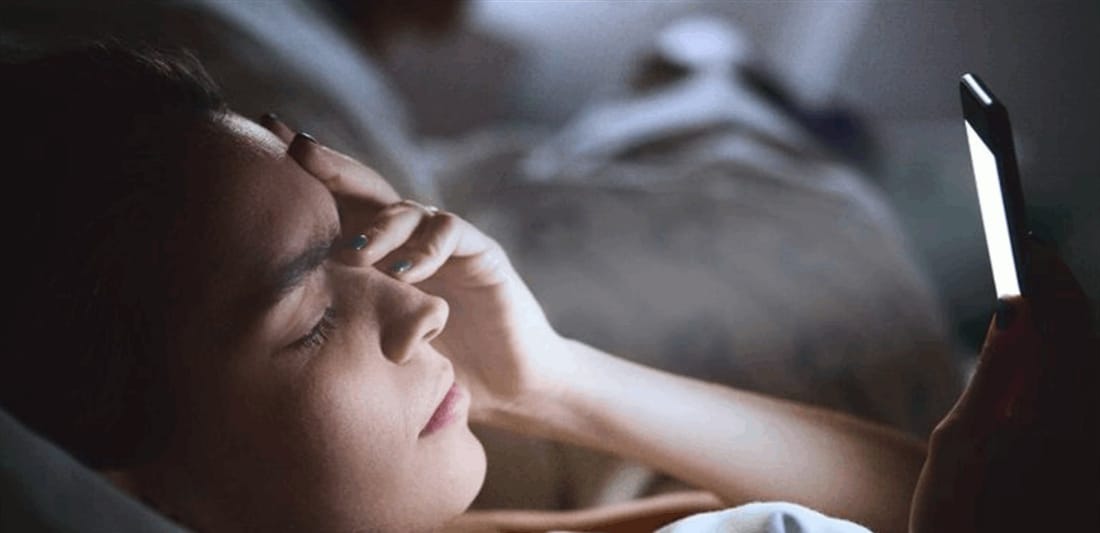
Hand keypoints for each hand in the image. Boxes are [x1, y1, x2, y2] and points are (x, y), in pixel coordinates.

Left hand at [259, 115, 567, 426]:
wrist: (509, 386)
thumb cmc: (438, 368)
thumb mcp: (376, 342)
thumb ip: (340, 322)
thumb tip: (265, 322)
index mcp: (380, 253)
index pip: (337, 204)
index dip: (304, 173)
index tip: (263, 137)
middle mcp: (410, 238)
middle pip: (367, 188)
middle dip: (331, 166)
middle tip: (297, 149)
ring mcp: (447, 242)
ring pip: (407, 210)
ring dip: (379, 227)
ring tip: (355, 254)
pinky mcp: (483, 254)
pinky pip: (452, 234)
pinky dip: (425, 249)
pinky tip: (403, 273)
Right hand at [909, 239, 1097, 532]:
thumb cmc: (958, 518)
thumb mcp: (959, 442)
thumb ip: (996, 374)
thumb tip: (1015, 313)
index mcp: (1059, 422)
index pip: (1067, 327)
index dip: (1049, 279)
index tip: (1027, 245)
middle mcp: (1090, 434)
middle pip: (1088, 348)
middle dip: (1060, 306)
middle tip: (1029, 270)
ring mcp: (1093, 451)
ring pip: (1089, 374)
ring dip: (1063, 339)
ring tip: (1030, 318)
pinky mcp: (1088, 467)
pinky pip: (1085, 403)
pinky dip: (1065, 373)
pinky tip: (1039, 368)